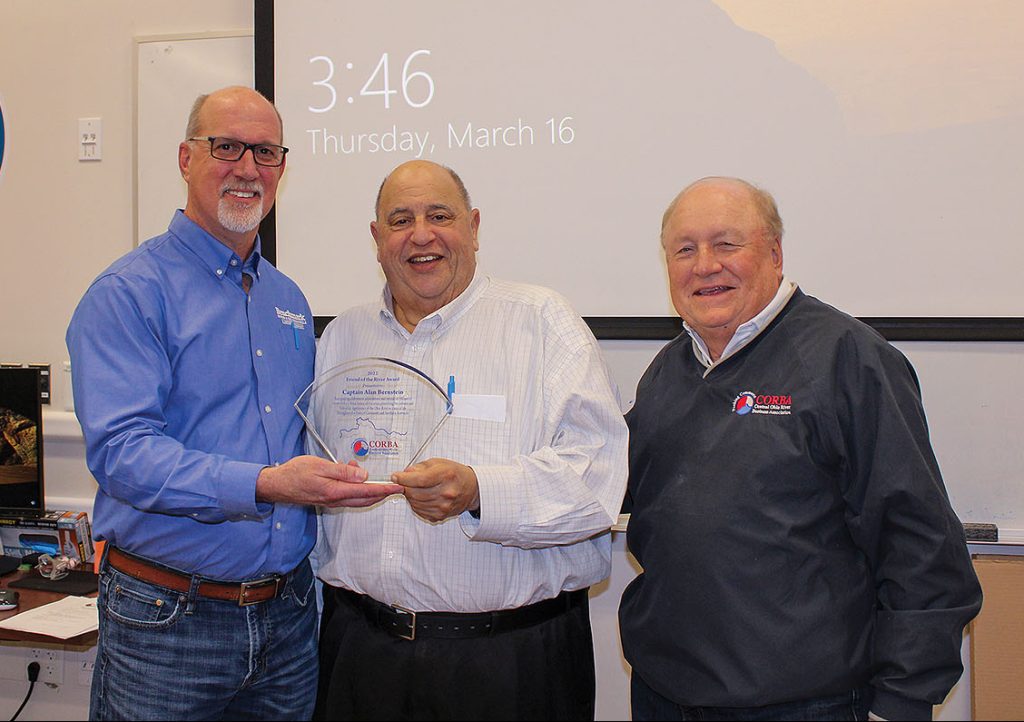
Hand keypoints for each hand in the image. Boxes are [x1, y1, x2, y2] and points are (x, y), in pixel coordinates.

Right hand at [256, 456, 400, 506]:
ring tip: (376, 479)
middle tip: (396, 487)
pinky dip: (358, 489)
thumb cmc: (295, 473)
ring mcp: (332, 501)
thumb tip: (363, 475)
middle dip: (383, 493)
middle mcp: (336, 499)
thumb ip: (342, 471)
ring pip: (358, 499)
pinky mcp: (328, 499)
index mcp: (335, 491)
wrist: (277, 485)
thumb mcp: (319, 466)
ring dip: (370, 491)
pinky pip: (348, 497)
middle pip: (366, 499)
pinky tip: (355, 476)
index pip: (366, 491)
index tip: (397, 487)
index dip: (384, 489)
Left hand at [392, 458, 478, 522]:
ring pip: (415, 503)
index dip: (404, 479)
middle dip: (405, 487)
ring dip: (410, 496)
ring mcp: (443, 506)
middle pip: (415, 493)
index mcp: (446, 476)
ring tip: (416, 488)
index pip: (420, 480)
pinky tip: (423, 496)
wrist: (471, 489)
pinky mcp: (440, 516)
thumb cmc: (454, 473)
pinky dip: (416, 504)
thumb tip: (404, 474)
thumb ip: (419, 468)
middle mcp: (446, 493)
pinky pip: (419, 511)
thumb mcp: (438, 463)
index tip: (395, 476)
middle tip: (404, 482)